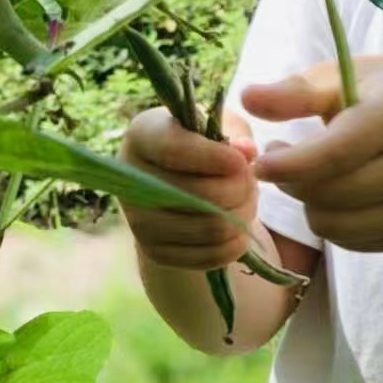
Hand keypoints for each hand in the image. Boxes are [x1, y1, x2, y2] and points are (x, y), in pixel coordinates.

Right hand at [118, 107, 258, 269]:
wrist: (180, 184)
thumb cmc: (204, 144)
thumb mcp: (221, 126)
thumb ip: (236, 133)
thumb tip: (246, 152)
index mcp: (142, 136)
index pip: (174, 150)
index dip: (214, 157)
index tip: (241, 162)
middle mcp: (130, 179)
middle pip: (200, 194)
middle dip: (241, 189)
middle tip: (253, 182)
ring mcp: (138, 220)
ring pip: (210, 227)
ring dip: (242, 216)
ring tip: (248, 202)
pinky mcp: (154, 251)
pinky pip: (208, 256)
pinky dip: (234, 245)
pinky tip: (240, 230)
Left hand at [243, 57, 382, 251]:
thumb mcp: (350, 76)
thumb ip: (298, 91)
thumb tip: (247, 99)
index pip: (339, 152)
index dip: (290, 164)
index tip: (260, 162)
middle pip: (333, 194)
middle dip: (292, 183)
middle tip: (278, 162)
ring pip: (337, 226)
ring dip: (308, 206)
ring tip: (305, 177)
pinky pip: (352, 243)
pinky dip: (332, 223)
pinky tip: (334, 194)